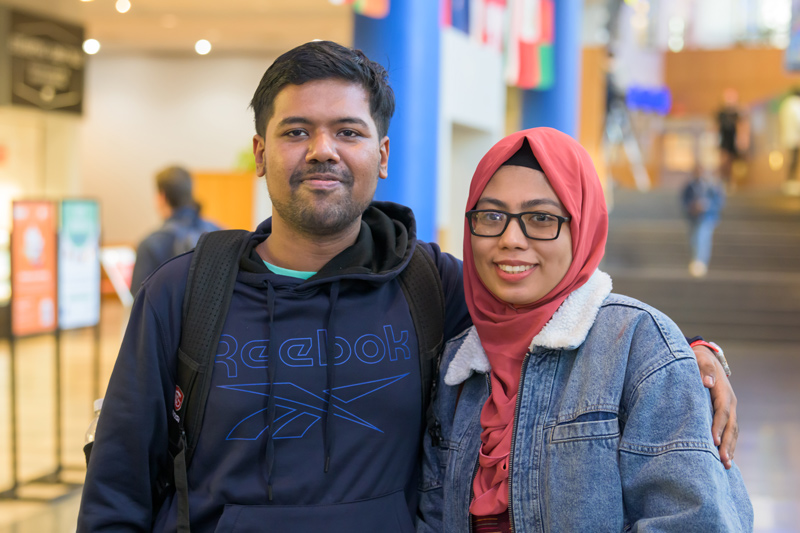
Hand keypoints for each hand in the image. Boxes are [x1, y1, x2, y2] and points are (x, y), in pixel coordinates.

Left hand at [693, 344, 737, 468]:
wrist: (705, 358)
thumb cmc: (698, 360)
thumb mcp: (700, 360)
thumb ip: (704, 369)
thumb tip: (708, 382)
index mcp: (723, 393)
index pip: (722, 413)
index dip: (718, 427)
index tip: (714, 441)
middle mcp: (729, 403)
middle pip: (731, 426)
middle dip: (727, 444)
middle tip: (723, 462)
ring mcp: (729, 409)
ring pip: (732, 431)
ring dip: (730, 448)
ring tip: (725, 466)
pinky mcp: (725, 413)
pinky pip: (729, 431)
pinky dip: (728, 444)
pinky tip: (724, 457)